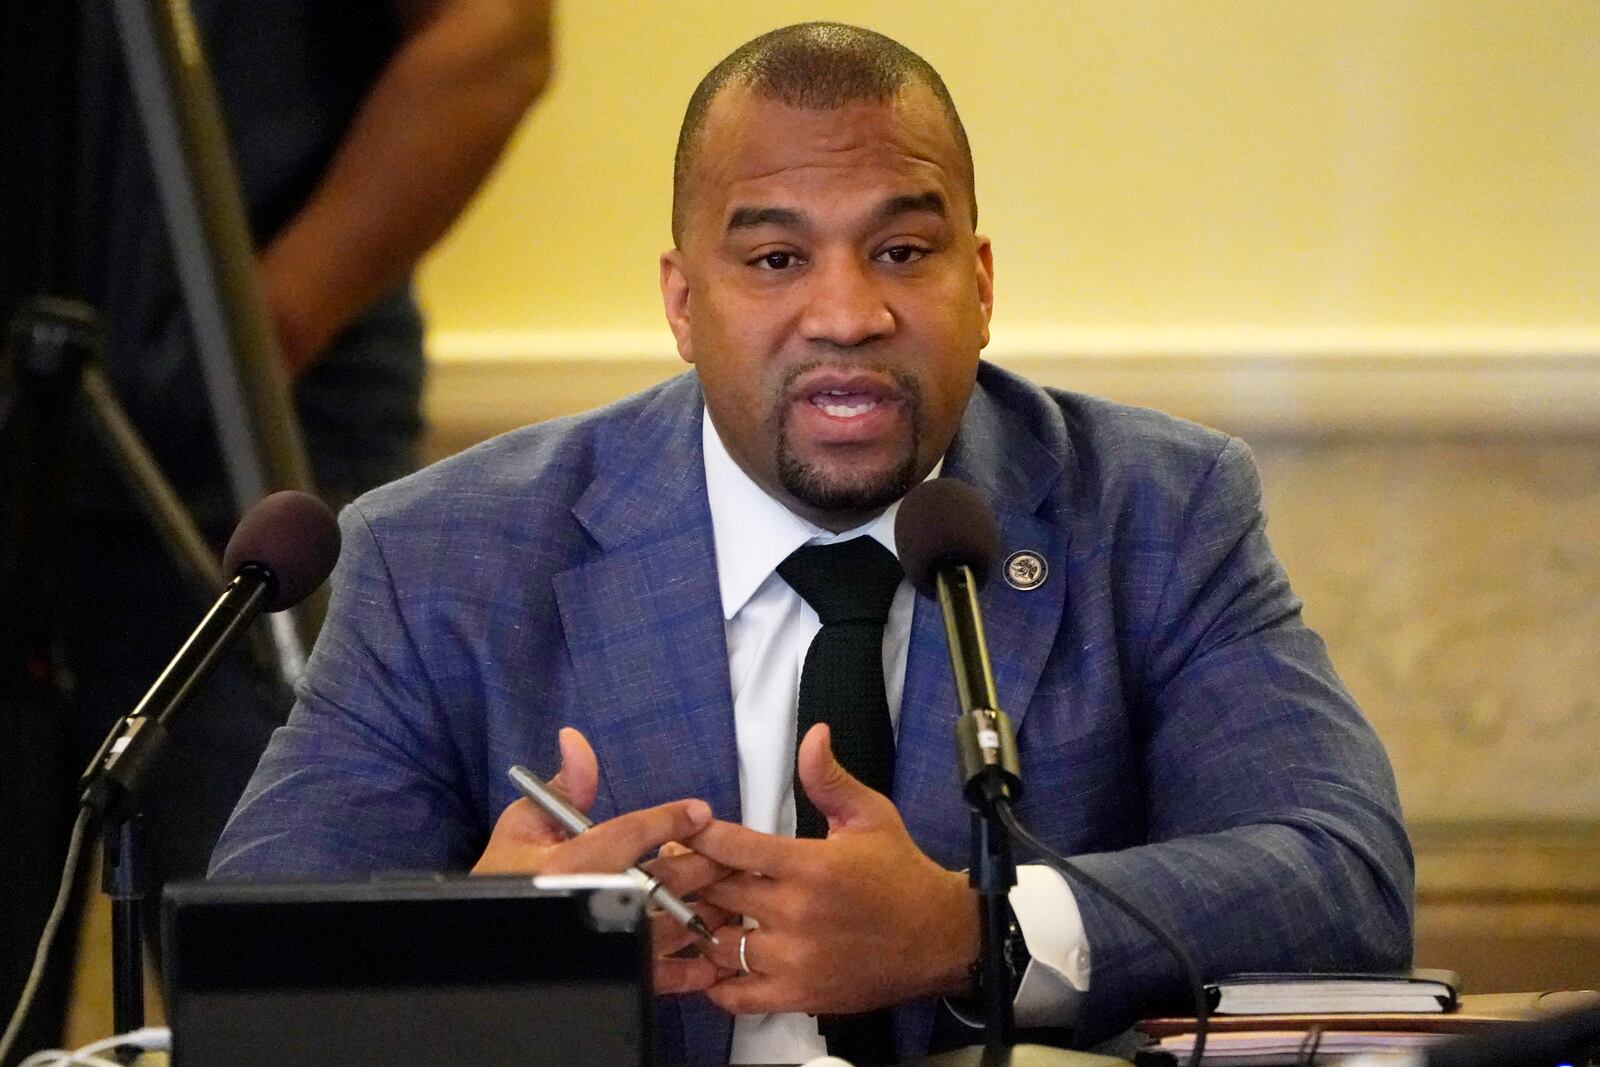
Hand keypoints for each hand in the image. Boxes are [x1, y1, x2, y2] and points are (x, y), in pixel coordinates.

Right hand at [472, 727, 729, 992]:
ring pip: (665, 928)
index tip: (700, 812)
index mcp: (566, 864)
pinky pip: (654, 977)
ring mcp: (601, 944)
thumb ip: (564, 787)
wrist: (483, 939)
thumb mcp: (525, 823)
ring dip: (703, 915)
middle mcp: (586, 904)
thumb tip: (576, 741)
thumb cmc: (505, 877)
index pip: (627, 835)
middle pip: (658, 882)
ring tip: (731, 903)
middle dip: (700, 868)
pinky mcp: (607, 974)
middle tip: (729, 858)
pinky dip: (685, 973)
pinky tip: (706, 965)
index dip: (667, 821)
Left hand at [687, 724, 979, 1015]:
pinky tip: (717, 966)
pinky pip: (738, 996)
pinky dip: (718, 984)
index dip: (700, 838)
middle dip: (695, 881)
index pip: (732, 847)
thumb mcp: (869, 816)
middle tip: (681, 874)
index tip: (684, 834)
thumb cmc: (900, 873)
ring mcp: (796, 959)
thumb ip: (829, 779)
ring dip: (705, 931)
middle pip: (716, 895)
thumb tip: (813, 734)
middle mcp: (797, 913)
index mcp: (810, 865)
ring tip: (700, 917)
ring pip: (719, 945)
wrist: (939, 938)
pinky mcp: (800, 995)